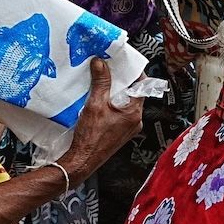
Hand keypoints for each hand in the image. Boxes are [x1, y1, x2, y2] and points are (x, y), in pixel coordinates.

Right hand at [57, 57, 143, 187]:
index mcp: (134, 113)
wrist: (82, 160)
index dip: (134, 73)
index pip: (142, 86)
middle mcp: (134, 122)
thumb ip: (100, 82)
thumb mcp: (95, 104)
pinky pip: (118, 114)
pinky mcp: (118, 133)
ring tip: (102, 85)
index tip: (126, 63)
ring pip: (124, 104)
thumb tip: (101, 64)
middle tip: (111, 71)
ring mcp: (127, 128)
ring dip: (114, 94)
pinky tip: (98, 101)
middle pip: (133, 94)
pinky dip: (111, 105)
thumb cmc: (91, 139)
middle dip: (121, 83)